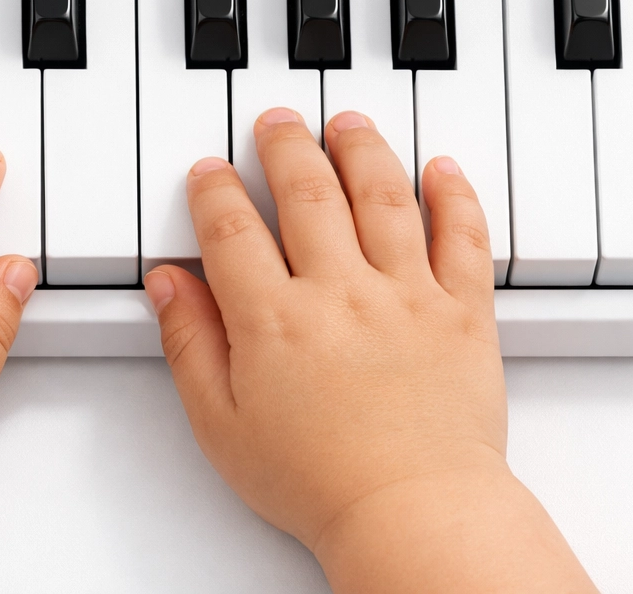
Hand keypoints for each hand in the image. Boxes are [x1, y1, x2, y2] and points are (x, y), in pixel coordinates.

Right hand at [144, 108, 593, 593]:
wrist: (411, 512)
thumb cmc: (319, 482)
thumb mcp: (222, 424)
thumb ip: (191, 344)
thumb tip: (169, 284)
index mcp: (275, 319)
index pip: (233, 229)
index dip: (216, 190)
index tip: (211, 171)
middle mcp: (341, 292)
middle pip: (307, 191)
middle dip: (285, 146)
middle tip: (276, 121)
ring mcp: (406, 294)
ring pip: (382, 195)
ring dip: (361, 149)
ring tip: (347, 122)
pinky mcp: (462, 310)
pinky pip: (463, 235)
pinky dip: (454, 195)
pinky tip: (441, 168)